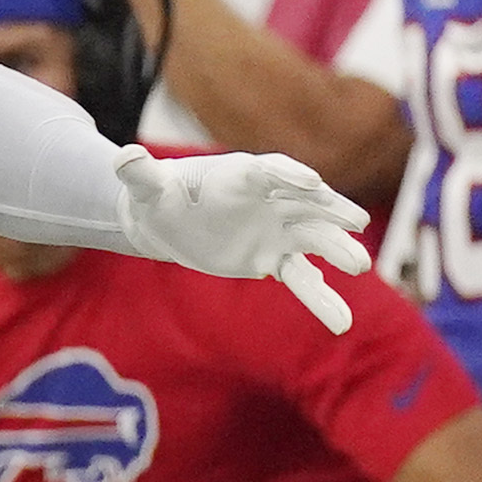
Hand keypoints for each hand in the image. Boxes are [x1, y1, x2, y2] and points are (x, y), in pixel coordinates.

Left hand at [109, 150, 373, 330]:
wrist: (166, 220)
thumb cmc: (160, 194)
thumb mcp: (145, 185)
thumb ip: (138, 173)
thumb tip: (123, 158)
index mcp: (243, 174)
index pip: (271, 170)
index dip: (289, 175)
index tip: (310, 183)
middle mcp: (271, 199)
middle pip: (307, 204)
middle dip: (330, 212)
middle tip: (355, 224)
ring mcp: (277, 229)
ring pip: (314, 241)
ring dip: (337, 252)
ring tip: (359, 266)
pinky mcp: (273, 258)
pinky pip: (302, 279)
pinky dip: (320, 299)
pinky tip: (341, 322)